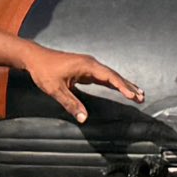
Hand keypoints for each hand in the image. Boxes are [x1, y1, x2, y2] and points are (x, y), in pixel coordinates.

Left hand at [20, 46, 143, 123]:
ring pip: (110, 76)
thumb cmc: (44, 71)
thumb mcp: (55, 89)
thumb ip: (71, 103)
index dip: (121, 86)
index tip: (132, 95)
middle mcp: (91, 64)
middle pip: (114, 76)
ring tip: (137, 94)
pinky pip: (103, 77)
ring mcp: (89, 66)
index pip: (109, 77)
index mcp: (86, 65)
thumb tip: (84, 118)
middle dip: (128, 86)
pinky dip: (113, 83)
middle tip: (141, 97)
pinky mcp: (85, 69)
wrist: (34, 58)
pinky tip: (120, 89)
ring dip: (123, 85)